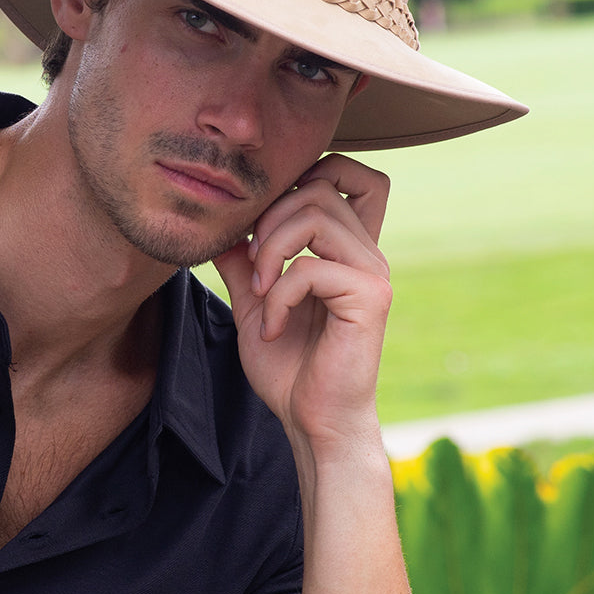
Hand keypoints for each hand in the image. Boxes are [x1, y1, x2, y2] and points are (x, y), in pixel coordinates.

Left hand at [212, 154, 392, 459]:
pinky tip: (271, 328)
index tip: (270, 221)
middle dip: (271, 215)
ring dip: (270, 251)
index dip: (314, 172)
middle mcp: (366, 252)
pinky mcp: (370, 297)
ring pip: (316, 214)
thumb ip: (242, 260)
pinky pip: (310, 268)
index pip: (355, 175)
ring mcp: (373, 271)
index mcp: (346, 248)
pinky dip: (277, 296)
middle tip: (253, 265)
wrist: (311, 422)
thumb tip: (221, 225)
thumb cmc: (288, 366)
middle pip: (322, 184)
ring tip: (258, 292)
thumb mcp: (253, 301)